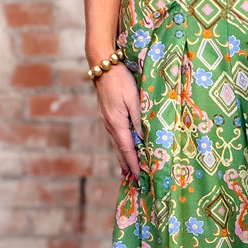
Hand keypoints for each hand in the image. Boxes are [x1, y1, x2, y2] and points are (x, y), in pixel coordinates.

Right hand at [91, 62, 142, 182]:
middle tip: (134, 182)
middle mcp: (110, 125)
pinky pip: (115, 136)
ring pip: (117, 144)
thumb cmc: (121, 79)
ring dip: (123, 159)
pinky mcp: (108, 115)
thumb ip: (139, 120)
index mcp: (117, 123)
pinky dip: (120, 147)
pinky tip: (123, 149)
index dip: (134, 165)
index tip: (140, 178)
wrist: (102, 64)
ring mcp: (107, 120)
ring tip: (128, 172)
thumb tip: (144, 140)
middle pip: (120, 150)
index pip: (128, 149)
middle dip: (128, 166)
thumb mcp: (134, 99)